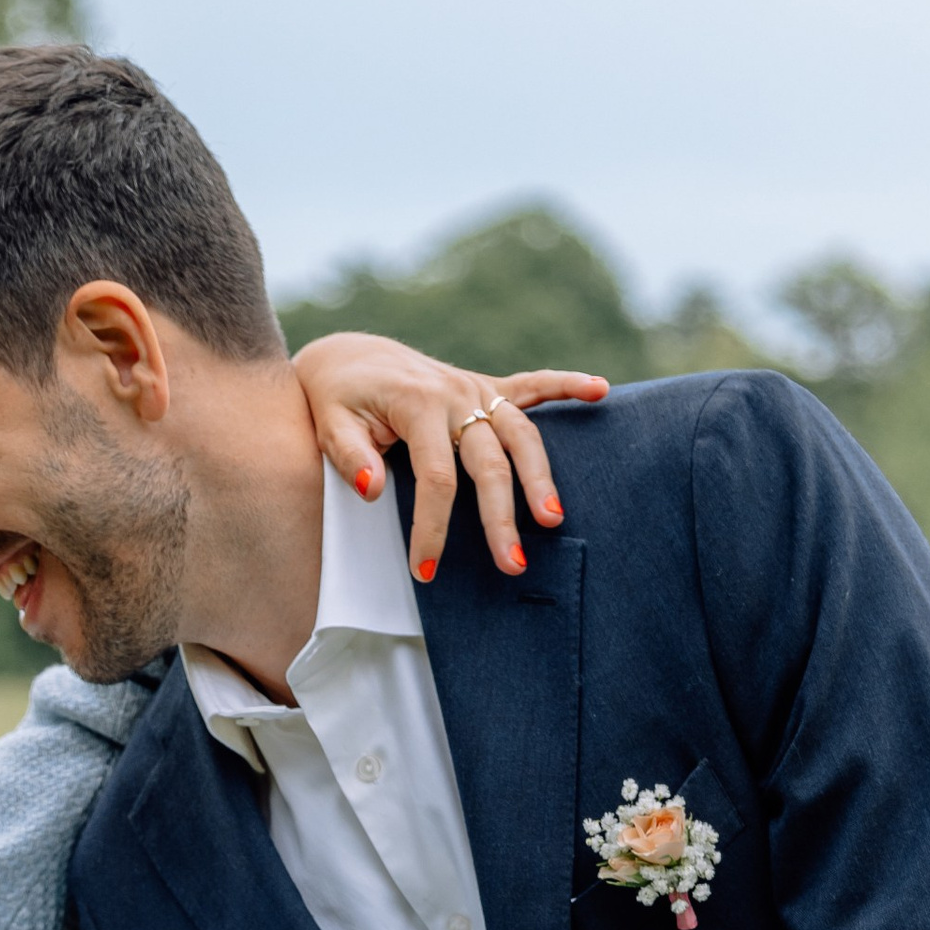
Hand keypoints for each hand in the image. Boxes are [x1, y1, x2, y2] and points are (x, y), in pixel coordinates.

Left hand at [290, 335, 608, 581]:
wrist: (351, 358)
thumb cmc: (337, 397)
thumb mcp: (328, 422)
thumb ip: (349, 454)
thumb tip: (372, 488)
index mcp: (417, 405)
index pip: (436, 477)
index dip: (433, 528)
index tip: (426, 572)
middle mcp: (455, 394)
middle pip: (490, 461)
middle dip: (502, 517)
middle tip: (513, 564)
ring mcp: (475, 389)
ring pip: (521, 433)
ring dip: (541, 476)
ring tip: (553, 519)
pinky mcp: (486, 387)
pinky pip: (533, 385)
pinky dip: (567, 385)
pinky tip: (601, 392)